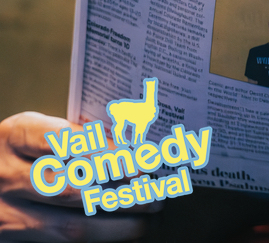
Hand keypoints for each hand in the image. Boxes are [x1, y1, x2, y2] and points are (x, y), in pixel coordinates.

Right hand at [0, 111, 152, 240]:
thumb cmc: (16, 153)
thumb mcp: (34, 132)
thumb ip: (73, 136)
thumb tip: (133, 146)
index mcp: (15, 136)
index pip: (67, 141)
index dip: (109, 152)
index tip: (145, 161)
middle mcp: (6, 176)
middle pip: (74, 189)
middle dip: (123, 193)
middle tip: (158, 194)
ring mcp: (5, 214)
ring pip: (69, 227)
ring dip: (118, 226)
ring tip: (149, 219)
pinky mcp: (9, 241)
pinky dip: (98, 242)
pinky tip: (124, 234)